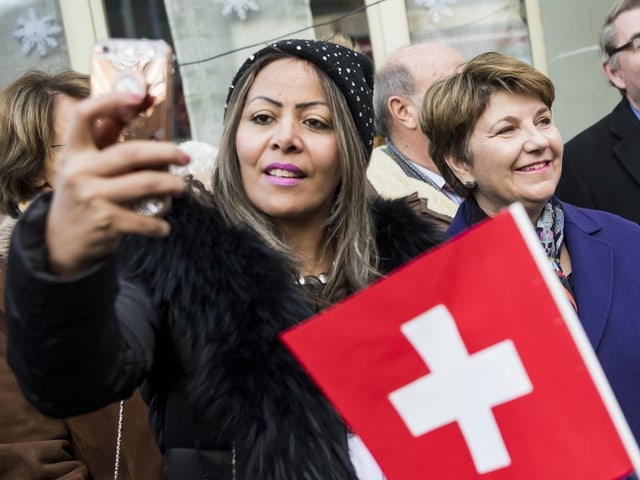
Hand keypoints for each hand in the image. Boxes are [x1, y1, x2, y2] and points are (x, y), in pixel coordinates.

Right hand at [46, 92, 188, 276]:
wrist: (60, 240)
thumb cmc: (82, 194)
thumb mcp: (84, 165)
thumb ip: (106, 139)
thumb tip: (136, 102)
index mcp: (73, 151)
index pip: (83, 115)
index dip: (109, 101)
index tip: (138, 96)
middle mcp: (79, 171)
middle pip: (130, 153)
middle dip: (165, 152)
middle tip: (185, 157)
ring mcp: (91, 197)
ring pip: (143, 184)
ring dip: (170, 185)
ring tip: (181, 188)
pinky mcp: (104, 222)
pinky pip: (142, 220)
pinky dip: (159, 225)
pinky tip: (164, 227)